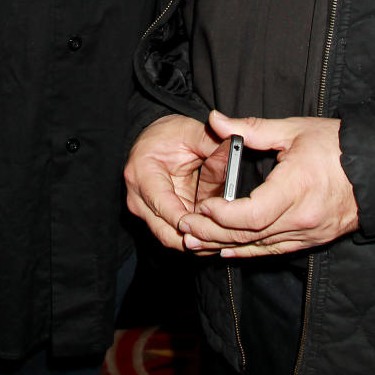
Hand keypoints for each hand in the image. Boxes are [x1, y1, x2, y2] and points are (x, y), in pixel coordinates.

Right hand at [125, 114, 221, 249]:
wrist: (153, 140)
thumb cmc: (169, 134)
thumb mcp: (190, 131)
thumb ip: (211, 142)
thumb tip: (236, 148)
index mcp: (142, 174)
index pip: (163, 206)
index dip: (189, 220)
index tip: (213, 223)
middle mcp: (138, 198)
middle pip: (167, 233)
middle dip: (197, 238)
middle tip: (226, 237)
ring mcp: (145, 212)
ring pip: (173, 240)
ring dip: (199, 243)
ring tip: (226, 240)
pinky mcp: (156, 219)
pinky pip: (177, 237)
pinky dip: (197, 240)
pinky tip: (217, 238)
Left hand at [178, 109, 358, 257]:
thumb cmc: (336, 144)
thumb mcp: (293, 130)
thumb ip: (250, 129)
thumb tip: (215, 120)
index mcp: (296, 187)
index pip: (251, 214)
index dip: (222, 216)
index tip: (202, 208)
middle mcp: (301, 217)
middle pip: (249, 235)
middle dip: (213, 234)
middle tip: (186, 229)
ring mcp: (308, 232)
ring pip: (259, 247)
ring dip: (225, 246)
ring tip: (196, 243)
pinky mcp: (312, 238)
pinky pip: (275, 250)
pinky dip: (249, 251)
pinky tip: (228, 251)